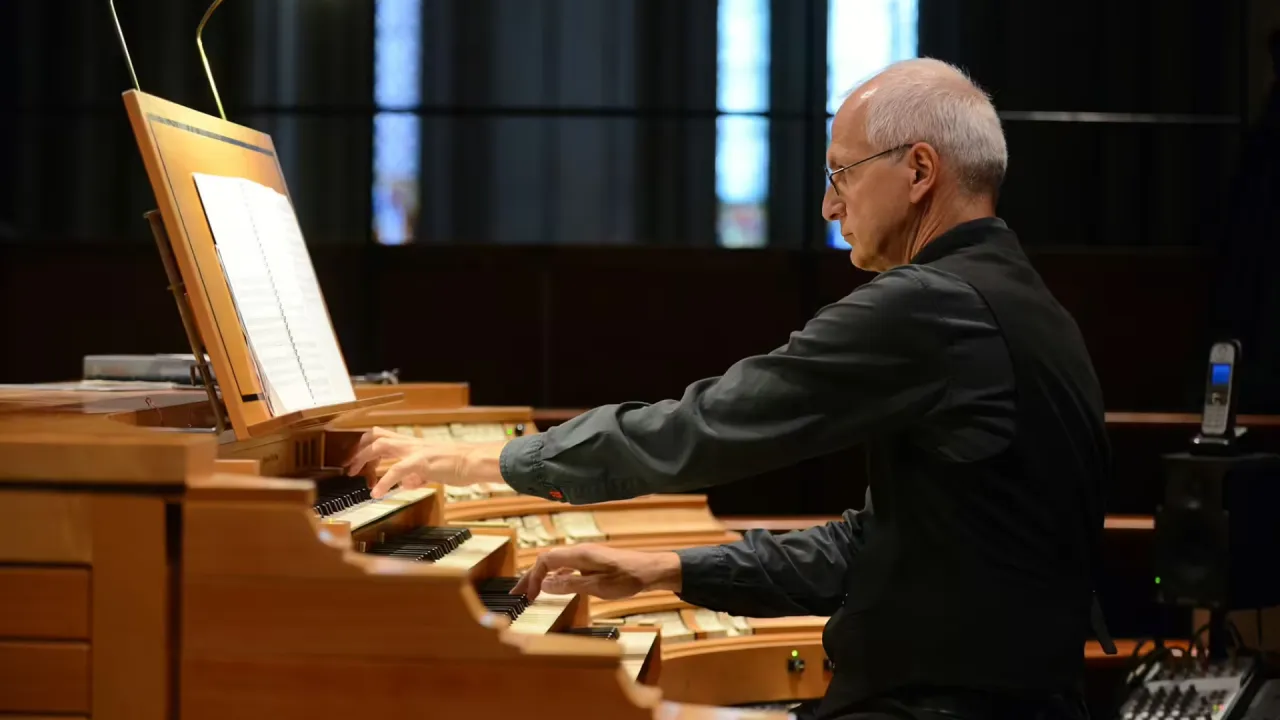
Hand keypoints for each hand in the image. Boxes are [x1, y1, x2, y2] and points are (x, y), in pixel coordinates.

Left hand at [343, 427, 504, 497]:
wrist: (474, 461)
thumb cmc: (459, 464)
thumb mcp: (433, 470)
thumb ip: (417, 475)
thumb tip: (405, 483)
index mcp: (414, 444)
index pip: (383, 436)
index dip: (365, 444)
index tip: (356, 458)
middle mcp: (411, 443)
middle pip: (376, 436)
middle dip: (358, 450)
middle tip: (349, 465)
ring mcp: (415, 450)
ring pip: (381, 446)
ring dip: (364, 459)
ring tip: (356, 475)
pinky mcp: (421, 462)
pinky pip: (396, 470)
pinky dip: (383, 482)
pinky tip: (377, 493)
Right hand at [511, 544, 681, 600]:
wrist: (652, 570)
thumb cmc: (629, 578)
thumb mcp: (598, 587)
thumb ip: (570, 584)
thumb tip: (544, 584)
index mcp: (579, 554)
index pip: (545, 560)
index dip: (532, 577)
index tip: (527, 596)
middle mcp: (580, 551)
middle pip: (547, 560)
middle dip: (530, 577)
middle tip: (518, 595)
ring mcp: (586, 556)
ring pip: (556, 563)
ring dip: (542, 577)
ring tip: (530, 592)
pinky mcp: (593, 562)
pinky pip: (566, 566)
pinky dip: (555, 576)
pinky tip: (554, 586)